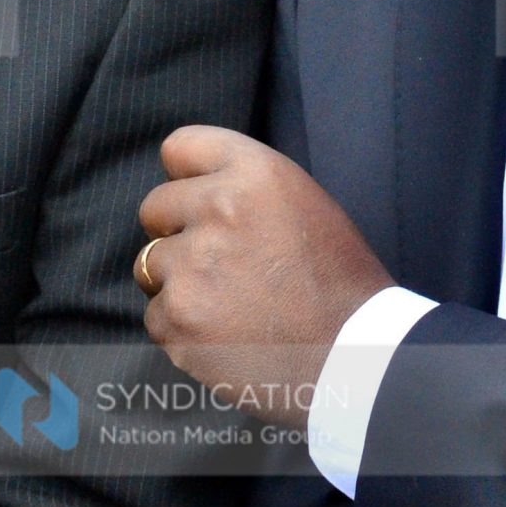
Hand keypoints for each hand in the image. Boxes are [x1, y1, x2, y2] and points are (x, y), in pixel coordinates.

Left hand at [137, 126, 392, 427]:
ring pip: (150, 264)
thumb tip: (190, 189)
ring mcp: (192, 265)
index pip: (180, 147)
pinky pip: (155, 315)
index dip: (188, 179)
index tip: (202, 202)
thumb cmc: (338, 283)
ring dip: (178, 283)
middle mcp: (218, 208)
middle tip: (221, 263)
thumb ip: (244, 188)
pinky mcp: (178, 317)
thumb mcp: (305, 204)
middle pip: (155, 207)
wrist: (355, 360)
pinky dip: (181, 328)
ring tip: (229, 304)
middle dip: (177, 232)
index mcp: (256, 173)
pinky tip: (225, 336)